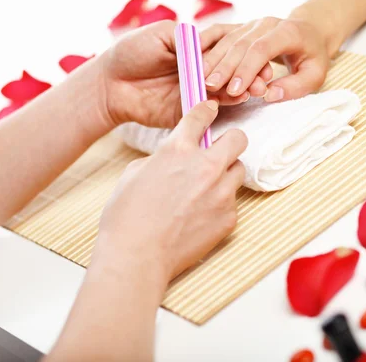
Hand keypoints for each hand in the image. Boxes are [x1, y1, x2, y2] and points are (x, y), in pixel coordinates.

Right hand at [95, 100, 246, 281]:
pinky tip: (201, 214)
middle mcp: (205, 167)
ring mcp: (221, 193)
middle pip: (238, 139)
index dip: (206, 110)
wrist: (137, 256)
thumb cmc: (127, 216)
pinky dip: (221, 203)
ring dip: (226, 173)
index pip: (201, 117)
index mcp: (177, 150)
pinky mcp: (229, 217)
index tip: (211, 109)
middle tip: (221, 150)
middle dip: (230, 140)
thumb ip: (161, 158)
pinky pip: (232, 201)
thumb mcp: (134, 173)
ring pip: (238, 171)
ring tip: (207, 188)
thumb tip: (172, 158)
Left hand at [97, 21, 247, 129]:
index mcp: (196, 51)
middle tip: (263, 77)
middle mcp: (200, 72)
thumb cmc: (132, 52)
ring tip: (256, 89)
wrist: (110, 83)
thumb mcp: (162, 34)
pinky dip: (225, 105)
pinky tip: (238, 99)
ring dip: (242, 90)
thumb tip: (215, 45)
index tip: (259, 53)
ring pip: (225, 92)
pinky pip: (210, 110)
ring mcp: (196, 93)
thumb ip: (188, 38)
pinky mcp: (188, 112)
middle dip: (248, 74)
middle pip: (230, 72)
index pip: (226, 49)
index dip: (243, 52)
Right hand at [202, 17, 329, 102]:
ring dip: (212, 60)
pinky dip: (205, 42)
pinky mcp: (240, 26)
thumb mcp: (315, 75)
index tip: (234, 90)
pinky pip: (219, 31)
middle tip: (210, 87)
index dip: (246, 69)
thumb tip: (270, 95)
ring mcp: (251, 23)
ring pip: (227, 39)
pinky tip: (192, 53)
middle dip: (224, 67)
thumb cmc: (312, 57)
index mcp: (287, 32)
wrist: (309, 31)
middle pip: (240, 44)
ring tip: (200, 79)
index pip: (261, 49)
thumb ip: (295, 87)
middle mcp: (265, 24)